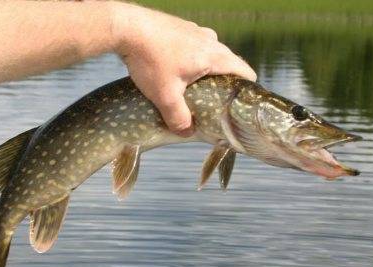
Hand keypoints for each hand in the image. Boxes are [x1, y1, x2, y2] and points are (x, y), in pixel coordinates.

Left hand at [110, 2, 255, 136]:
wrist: (126, 28)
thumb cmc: (149, 61)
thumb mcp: (165, 96)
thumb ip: (178, 118)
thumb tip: (187, 132)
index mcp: (212, 56)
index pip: (242, 70)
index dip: (246, 87)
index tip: (244, 101)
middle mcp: (208, 39)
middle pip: (227, 61)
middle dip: (226, 80)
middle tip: (219, 99)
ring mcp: (194, 30)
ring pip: (210, 52)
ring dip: (208, 69)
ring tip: (198, 86)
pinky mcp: (180, 27)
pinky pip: (195, 45)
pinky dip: (193, 58)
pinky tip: (179, 70)